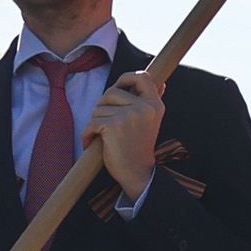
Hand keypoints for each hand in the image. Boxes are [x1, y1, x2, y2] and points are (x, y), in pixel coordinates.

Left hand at [87, 69, 165, 199]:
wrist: (137, 173)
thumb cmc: (139, 147)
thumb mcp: (152, 122)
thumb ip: (153, 102)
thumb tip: (162, 83)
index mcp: (155, 105)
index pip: (143, 76)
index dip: (126, 78)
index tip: (118, 87)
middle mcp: (145, 107)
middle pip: (111, 92)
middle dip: (103, 106)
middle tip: (104, 122)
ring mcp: (129, 116)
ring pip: (99, 108)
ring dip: (95, 122)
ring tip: (103, 136)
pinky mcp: (114, 125)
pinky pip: (92, 122)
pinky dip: (88, 133)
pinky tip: (91, 142)